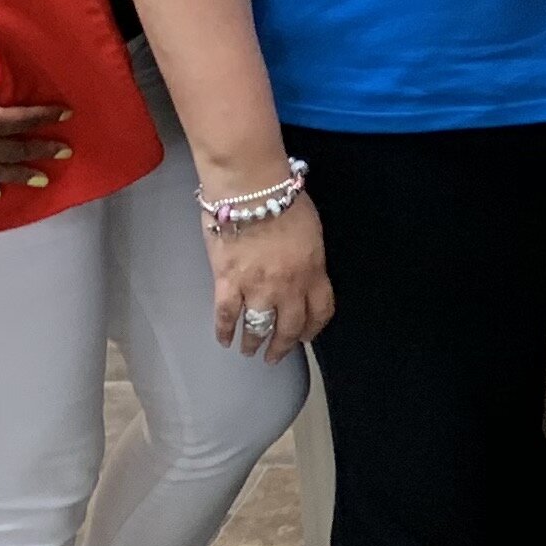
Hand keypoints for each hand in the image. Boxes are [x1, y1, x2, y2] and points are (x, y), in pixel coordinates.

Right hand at [203, 188, 332, 356]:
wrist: (251, 190)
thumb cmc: (284, 199)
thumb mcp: (312, 230)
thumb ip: (310, 257)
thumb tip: (304, 270)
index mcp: (314, 271)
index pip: (321, 310)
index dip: (314, 328)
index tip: (307, 336)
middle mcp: (289, 287)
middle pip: (290, 327)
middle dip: (283, 345)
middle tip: (275, 355)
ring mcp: (258, 288)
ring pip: (258, 327)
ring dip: (254, 343)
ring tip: (250, 351)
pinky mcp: (229, 283)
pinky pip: (227, 315)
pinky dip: (224, 331)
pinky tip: (224, 340)